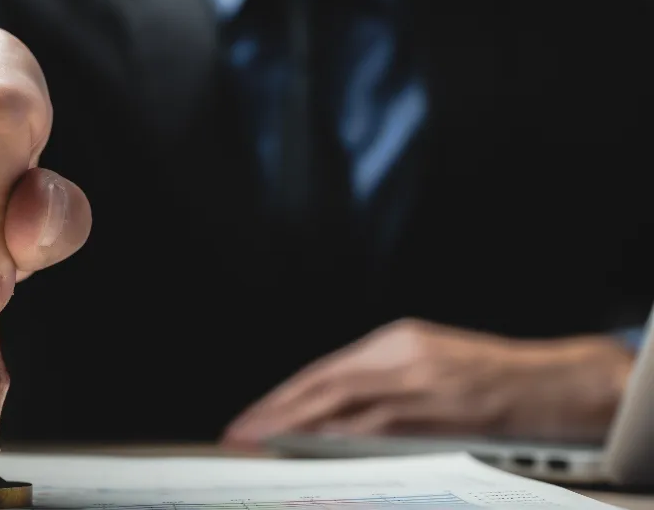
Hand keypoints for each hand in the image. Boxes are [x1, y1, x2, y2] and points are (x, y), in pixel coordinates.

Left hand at [223, 318, 634, 445]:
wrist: (551, 382)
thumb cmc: (489, 374)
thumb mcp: (428, 359)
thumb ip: (381, 377)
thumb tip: (329, 406)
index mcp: (395, 340)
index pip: (323, 370)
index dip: (283, 395)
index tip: (253, 416)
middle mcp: (401, 355)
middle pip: (322, 385)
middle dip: (276, 411)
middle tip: (242, 433)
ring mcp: (419, 381)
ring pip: (342, 406)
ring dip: (296, 428)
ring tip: (263, 445)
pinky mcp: (440, 409)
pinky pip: (378, 428)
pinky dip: (341, 440)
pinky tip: (314, 452)